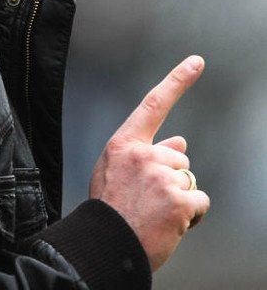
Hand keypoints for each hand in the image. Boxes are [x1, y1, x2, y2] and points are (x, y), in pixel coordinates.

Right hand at [89, 55, 209, 270]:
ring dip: (180, 198)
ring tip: (154, 213)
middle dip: (171, 177)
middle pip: (179, 158)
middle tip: (147, 199)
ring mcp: (161, 175)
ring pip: (189, 180)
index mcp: (124, 143)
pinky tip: (169, 223)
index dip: (177, 80)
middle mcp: (144, 154)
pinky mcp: (178, 199)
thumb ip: (144, 153)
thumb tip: (181, 142)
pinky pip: (200, 201)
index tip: (197, 61)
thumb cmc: (109, 208)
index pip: (154, 103)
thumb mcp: (116, 171)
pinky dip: (191, 215)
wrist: (105, 243)